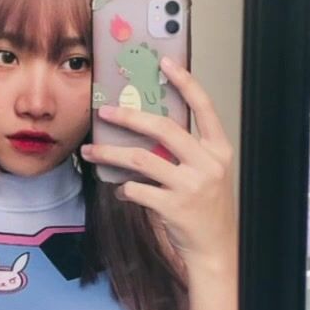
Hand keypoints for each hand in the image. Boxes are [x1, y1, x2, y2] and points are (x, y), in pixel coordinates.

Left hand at [80, 56, 235, 269]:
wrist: (215, 247)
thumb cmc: (206, 207)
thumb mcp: (207, 172)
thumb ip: (185, 151)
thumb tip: (146, 128)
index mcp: (218, 149)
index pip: (204, 107)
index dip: (185, 82)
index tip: (165, 62)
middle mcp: (208, 164)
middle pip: (163, 128)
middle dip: (129, 116)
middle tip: (105, 111)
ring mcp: (191, 186)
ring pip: (141, 159)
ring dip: (110, 153)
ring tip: (91, 150)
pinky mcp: (173, 207)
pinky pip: (136, 189)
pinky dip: (123, 188)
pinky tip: (121, 190)